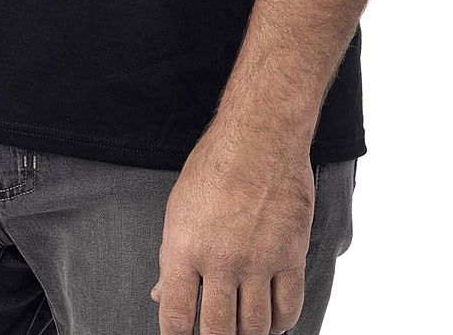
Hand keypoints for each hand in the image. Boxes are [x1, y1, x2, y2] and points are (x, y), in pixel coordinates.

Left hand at [153, 121, 315, 334]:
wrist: (261, 136)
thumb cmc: (215, 165)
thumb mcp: (178, 207)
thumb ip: (170, 255)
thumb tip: (160, 293)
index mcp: (184, 248)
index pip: (176, 318)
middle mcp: (221, 261)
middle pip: (217, 332)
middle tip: (214, 333)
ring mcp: (259, 261)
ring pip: (254, 327)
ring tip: (240, 329)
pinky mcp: (291, 256)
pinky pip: (288, 309)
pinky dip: (279, 323)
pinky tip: (270, 321)